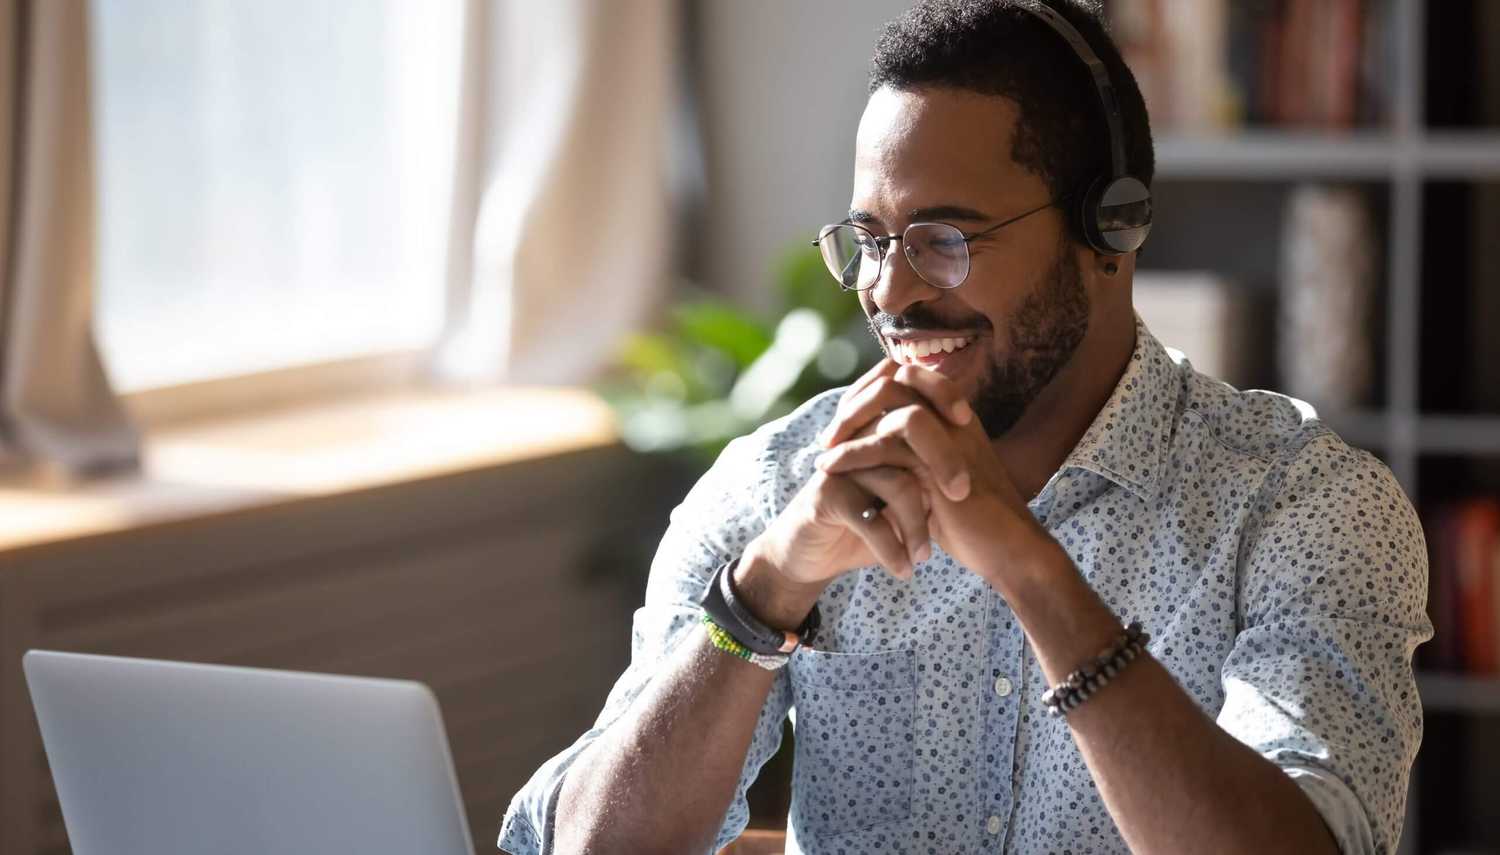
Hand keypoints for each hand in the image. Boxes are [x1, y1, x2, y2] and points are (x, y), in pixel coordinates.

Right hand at [747, 359, 972, 593]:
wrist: (812, 554)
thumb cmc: (865, 523)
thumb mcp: (901, 498)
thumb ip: (929, 475)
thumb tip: (983, 466)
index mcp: (877, 430)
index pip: (909, 388)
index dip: (941, 392)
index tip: (968, 422)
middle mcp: (858, 440)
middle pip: (908, 428)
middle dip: (943, 461)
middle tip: (960, 495)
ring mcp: (841, 466)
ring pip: (896, 482)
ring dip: (918, 524)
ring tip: (925, 557)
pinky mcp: (827, 497)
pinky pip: (870, 519)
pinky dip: (892, 549)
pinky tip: (903, 569)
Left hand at [813, 362, 1054, 582]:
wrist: (1006, 551)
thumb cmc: (972, 523)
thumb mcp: (936, 482)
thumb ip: (913, 459)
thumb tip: (875, 449)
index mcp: (956, 417)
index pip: (908, 377)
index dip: (871, 392)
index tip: (844, 422)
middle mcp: (953, 417)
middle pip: (897, 377)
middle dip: (856, 401)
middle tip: (830, 434)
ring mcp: (949, 434)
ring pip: (889, 402)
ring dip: (849, 423)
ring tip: (824, 451)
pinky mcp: (940, 461)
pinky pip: (886, 441)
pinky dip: (852, 452)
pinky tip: (829, 468)